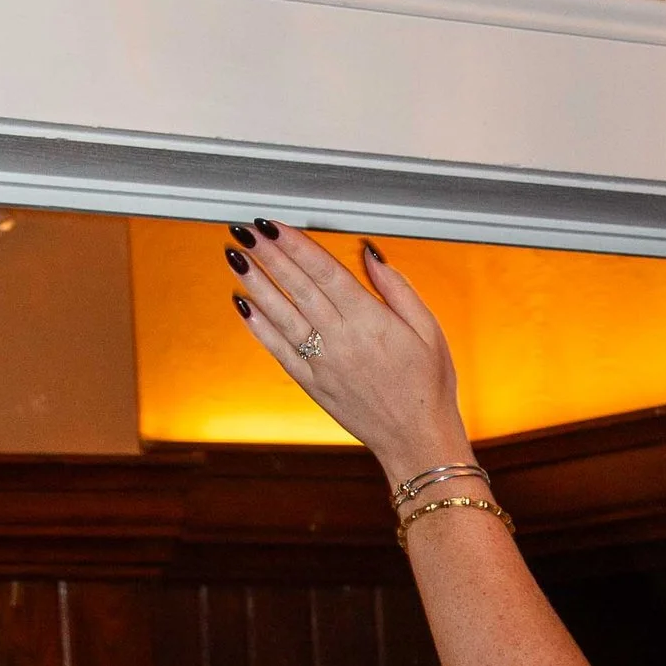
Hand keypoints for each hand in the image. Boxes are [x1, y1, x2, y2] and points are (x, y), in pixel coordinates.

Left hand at [231, 226, 469, 486]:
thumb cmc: (428, 385)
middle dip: (269, 255)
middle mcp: (341, 339)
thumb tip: (370, 254)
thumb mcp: (428, 329)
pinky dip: (258, 327)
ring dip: (256, 283)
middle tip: (245, 231)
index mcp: (371, 320)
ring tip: (236, 258)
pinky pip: (279, 350)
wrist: (416, 440)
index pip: (324, 271)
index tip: (274, 225)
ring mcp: (322, 363)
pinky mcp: (312, 384)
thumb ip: (397, 288)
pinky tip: (244, 305)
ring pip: (281, 314)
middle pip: (298, 286)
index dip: (295, 245)